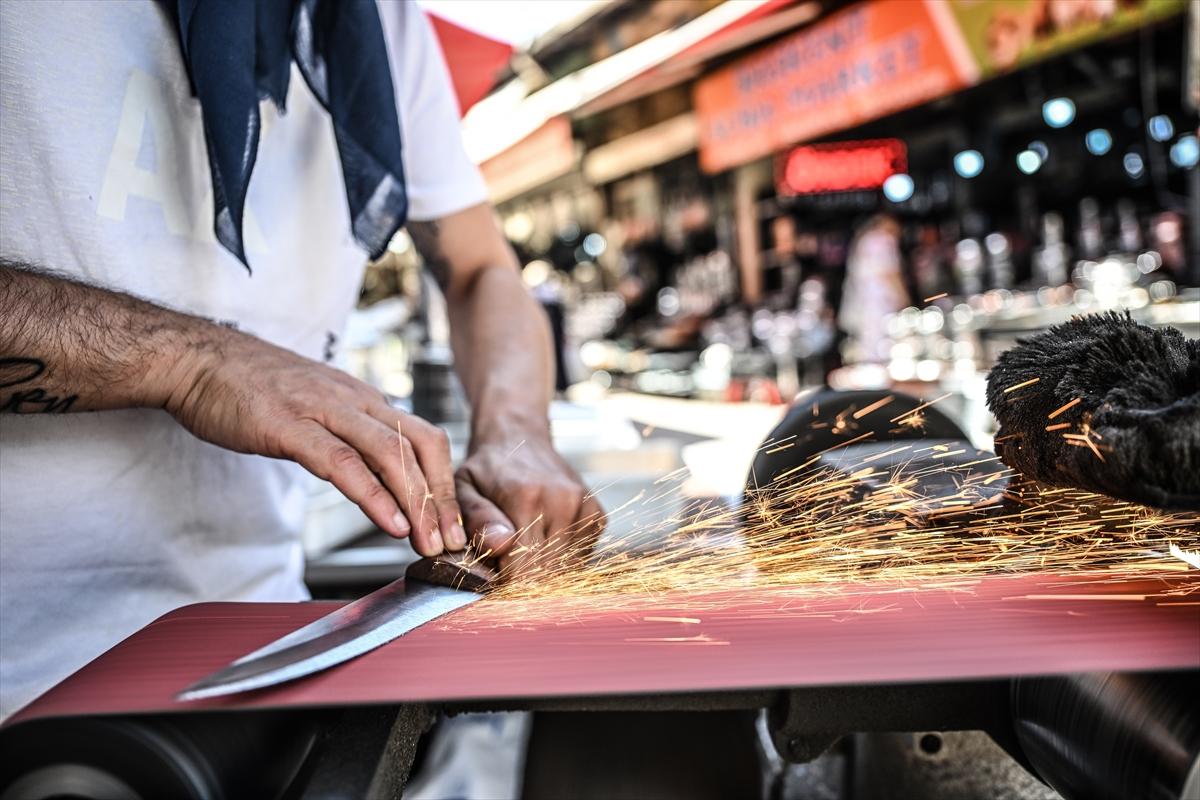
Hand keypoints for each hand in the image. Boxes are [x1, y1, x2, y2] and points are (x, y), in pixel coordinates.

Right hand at [164, 326, 465, 555]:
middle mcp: (353, 400)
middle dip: (441, 498)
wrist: (197, 360)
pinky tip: (390, 522)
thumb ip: (348, 434)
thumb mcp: (316, 406)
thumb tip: (379, 473)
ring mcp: (322, 410)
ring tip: (428, 541)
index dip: (444, 482)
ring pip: (389, 454)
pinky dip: (372, 495)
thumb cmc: (251, 389)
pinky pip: (341, 462)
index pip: (423, 437)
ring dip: (416, 503)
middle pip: (419, 446)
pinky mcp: (289, 426)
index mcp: (362, 399)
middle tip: (451, 542)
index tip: (453, 522)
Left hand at [454, 431, 604, 575]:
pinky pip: (581, 557)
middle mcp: (562, 501)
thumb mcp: (464, 489)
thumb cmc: (486, 469)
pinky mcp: (597, 516)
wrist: (520, 438)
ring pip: (566, 568)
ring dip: (544, 569)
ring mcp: (583, 507)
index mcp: (526, 497)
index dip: (505, 582)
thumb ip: (478, 520)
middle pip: (546, 572)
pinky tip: (545, 538)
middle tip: (506, 561)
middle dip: (524, 578)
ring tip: (524, 545)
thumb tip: (502, 546)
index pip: (523, 567)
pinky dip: (562, 558)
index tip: (493, 576)